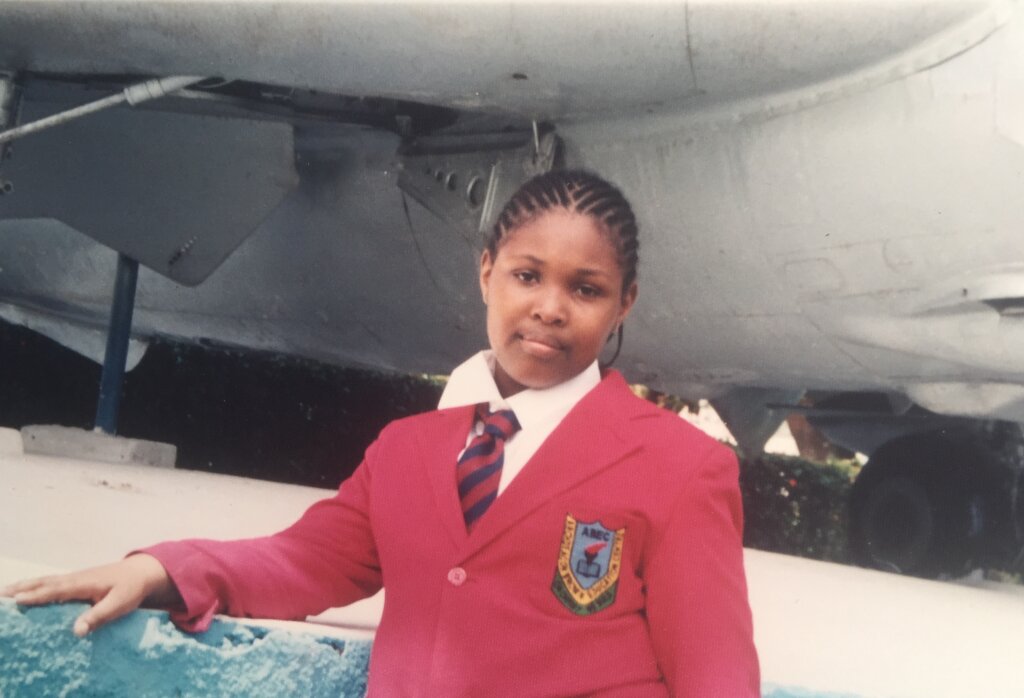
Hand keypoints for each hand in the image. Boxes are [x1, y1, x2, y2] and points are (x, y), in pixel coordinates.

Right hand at [0, 554, 179, 636]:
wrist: (141, 572)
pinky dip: (35, 586)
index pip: (57, 590)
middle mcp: (76, 578)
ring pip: (46, 581)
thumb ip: (99, 616)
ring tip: (5, 593)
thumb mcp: (119, 604)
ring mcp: (75, 578)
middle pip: (45, 583)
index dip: (38, 596)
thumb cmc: (131, 589)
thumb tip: (77, 631)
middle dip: (23, 589)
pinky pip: (51, 583)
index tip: (18, 601)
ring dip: (25, 586)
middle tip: (1, 595)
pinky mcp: (76, 581)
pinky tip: (26, 592)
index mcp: (84, 583)